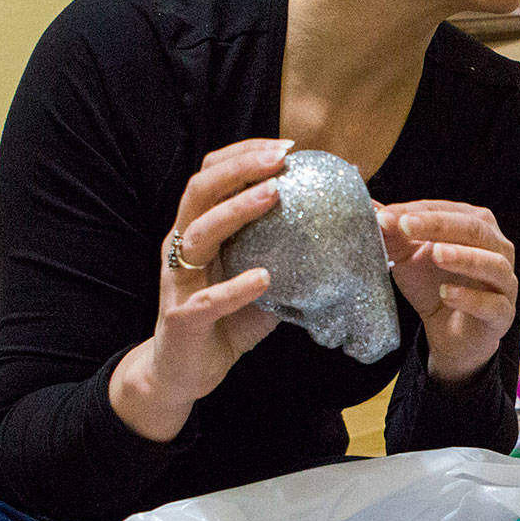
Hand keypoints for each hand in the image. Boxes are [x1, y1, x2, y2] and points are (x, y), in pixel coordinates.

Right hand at [112, 138, 288, 438]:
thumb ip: (287, 255)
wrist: (183, 373)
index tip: (287, 147)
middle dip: (241, 168)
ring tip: (275, 195)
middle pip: (200, 191)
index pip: (213, 176)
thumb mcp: (259, 279)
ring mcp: (178, 280)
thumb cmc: (223, 320)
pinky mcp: (182, 318)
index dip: (244, 155)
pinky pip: (206, 300)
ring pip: (199, 234)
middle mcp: (182, 246)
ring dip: (238, 211)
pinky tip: (265, 279)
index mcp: (198, 230)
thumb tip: (340, 233)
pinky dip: (236, 288)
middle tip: (282, 159)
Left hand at [377, 200, 516, 382]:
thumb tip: (369, 207)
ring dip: (464, 257)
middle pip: (474, 229)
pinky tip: (446, 293)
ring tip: (436, 254)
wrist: (450, 333)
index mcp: (477, 226)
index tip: (385, 215)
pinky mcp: (503, 314)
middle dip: (438, 225)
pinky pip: (492, 304)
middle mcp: (498, 249)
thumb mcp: (409, 258)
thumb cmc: (435, 286)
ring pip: (492, 264)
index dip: (418, 212)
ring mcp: (504, 282)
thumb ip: (394, 234)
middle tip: (405, 225)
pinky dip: (470, 298)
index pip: (450, 211)